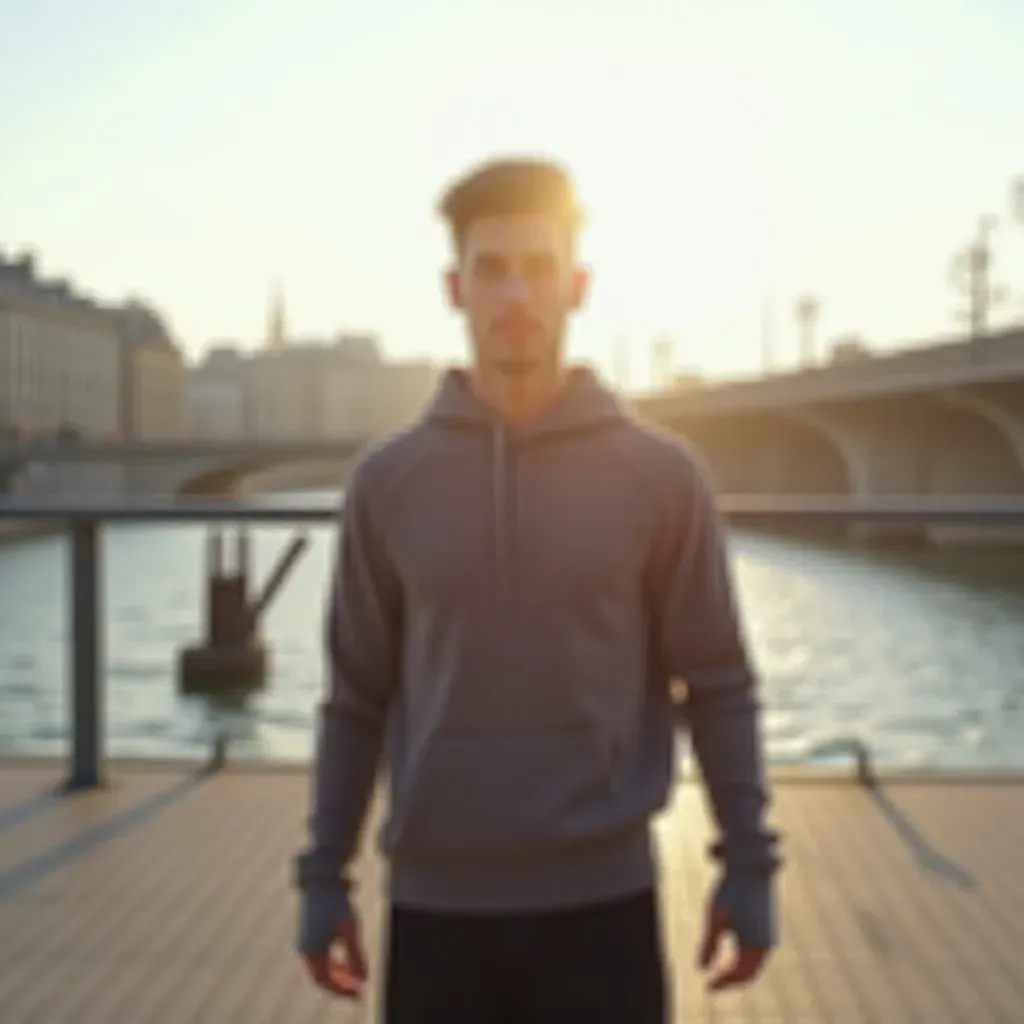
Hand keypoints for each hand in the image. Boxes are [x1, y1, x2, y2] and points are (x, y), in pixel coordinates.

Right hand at [298, 885, 367, 997]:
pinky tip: (345, 959)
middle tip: (359, 989)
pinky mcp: (308, 933)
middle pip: (321, 978)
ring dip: (337, 976)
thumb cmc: (337, 902)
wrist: (322, 879)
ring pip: (319, 969)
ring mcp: (304, 941)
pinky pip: (318, 958)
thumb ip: (356, 956)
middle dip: (341, 986)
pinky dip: (332, 964)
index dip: (344, 991)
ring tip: (354, 976)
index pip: (327, 982)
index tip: (361, 992)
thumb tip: (364, 980)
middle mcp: (304, 949)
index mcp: (312, 951)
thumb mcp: (350, 929)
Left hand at [697, 873, 773, 990]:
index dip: (722, 982)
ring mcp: (770, 937)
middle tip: (712, 984)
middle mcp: (766, 945)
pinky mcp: (769, 928)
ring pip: (756, 966)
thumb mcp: (714, 916)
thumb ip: (708, 944)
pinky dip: (746, 962)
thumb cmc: (730, 890)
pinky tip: (733, 957)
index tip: (707, 985)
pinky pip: (759, 955)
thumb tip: (701, 968)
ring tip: (721, 973)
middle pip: (749, 974)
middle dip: (731, 981)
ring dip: (739, 973)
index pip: (738, 975)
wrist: (751, 867)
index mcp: (753, 945)